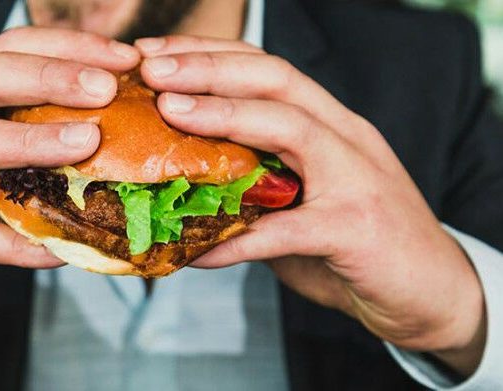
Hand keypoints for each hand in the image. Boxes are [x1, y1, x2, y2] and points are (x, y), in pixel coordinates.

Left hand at [136, 35, 484, 374]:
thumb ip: (256, 188)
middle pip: (276, 78)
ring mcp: (357, 178)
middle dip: (209, 67)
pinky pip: (285, 230)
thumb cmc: (357, 246)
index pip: (267, 69)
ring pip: (290, 126)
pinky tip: (195, 250)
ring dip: (224, 114)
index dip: (210, 54)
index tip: (155, 56)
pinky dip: (236, 238)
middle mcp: (346, 138)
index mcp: (329, 125)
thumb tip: (183, 186)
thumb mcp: (303, 202)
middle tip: (151, 70)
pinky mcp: (356, 229)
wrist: (432, 294)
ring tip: (169, 112)